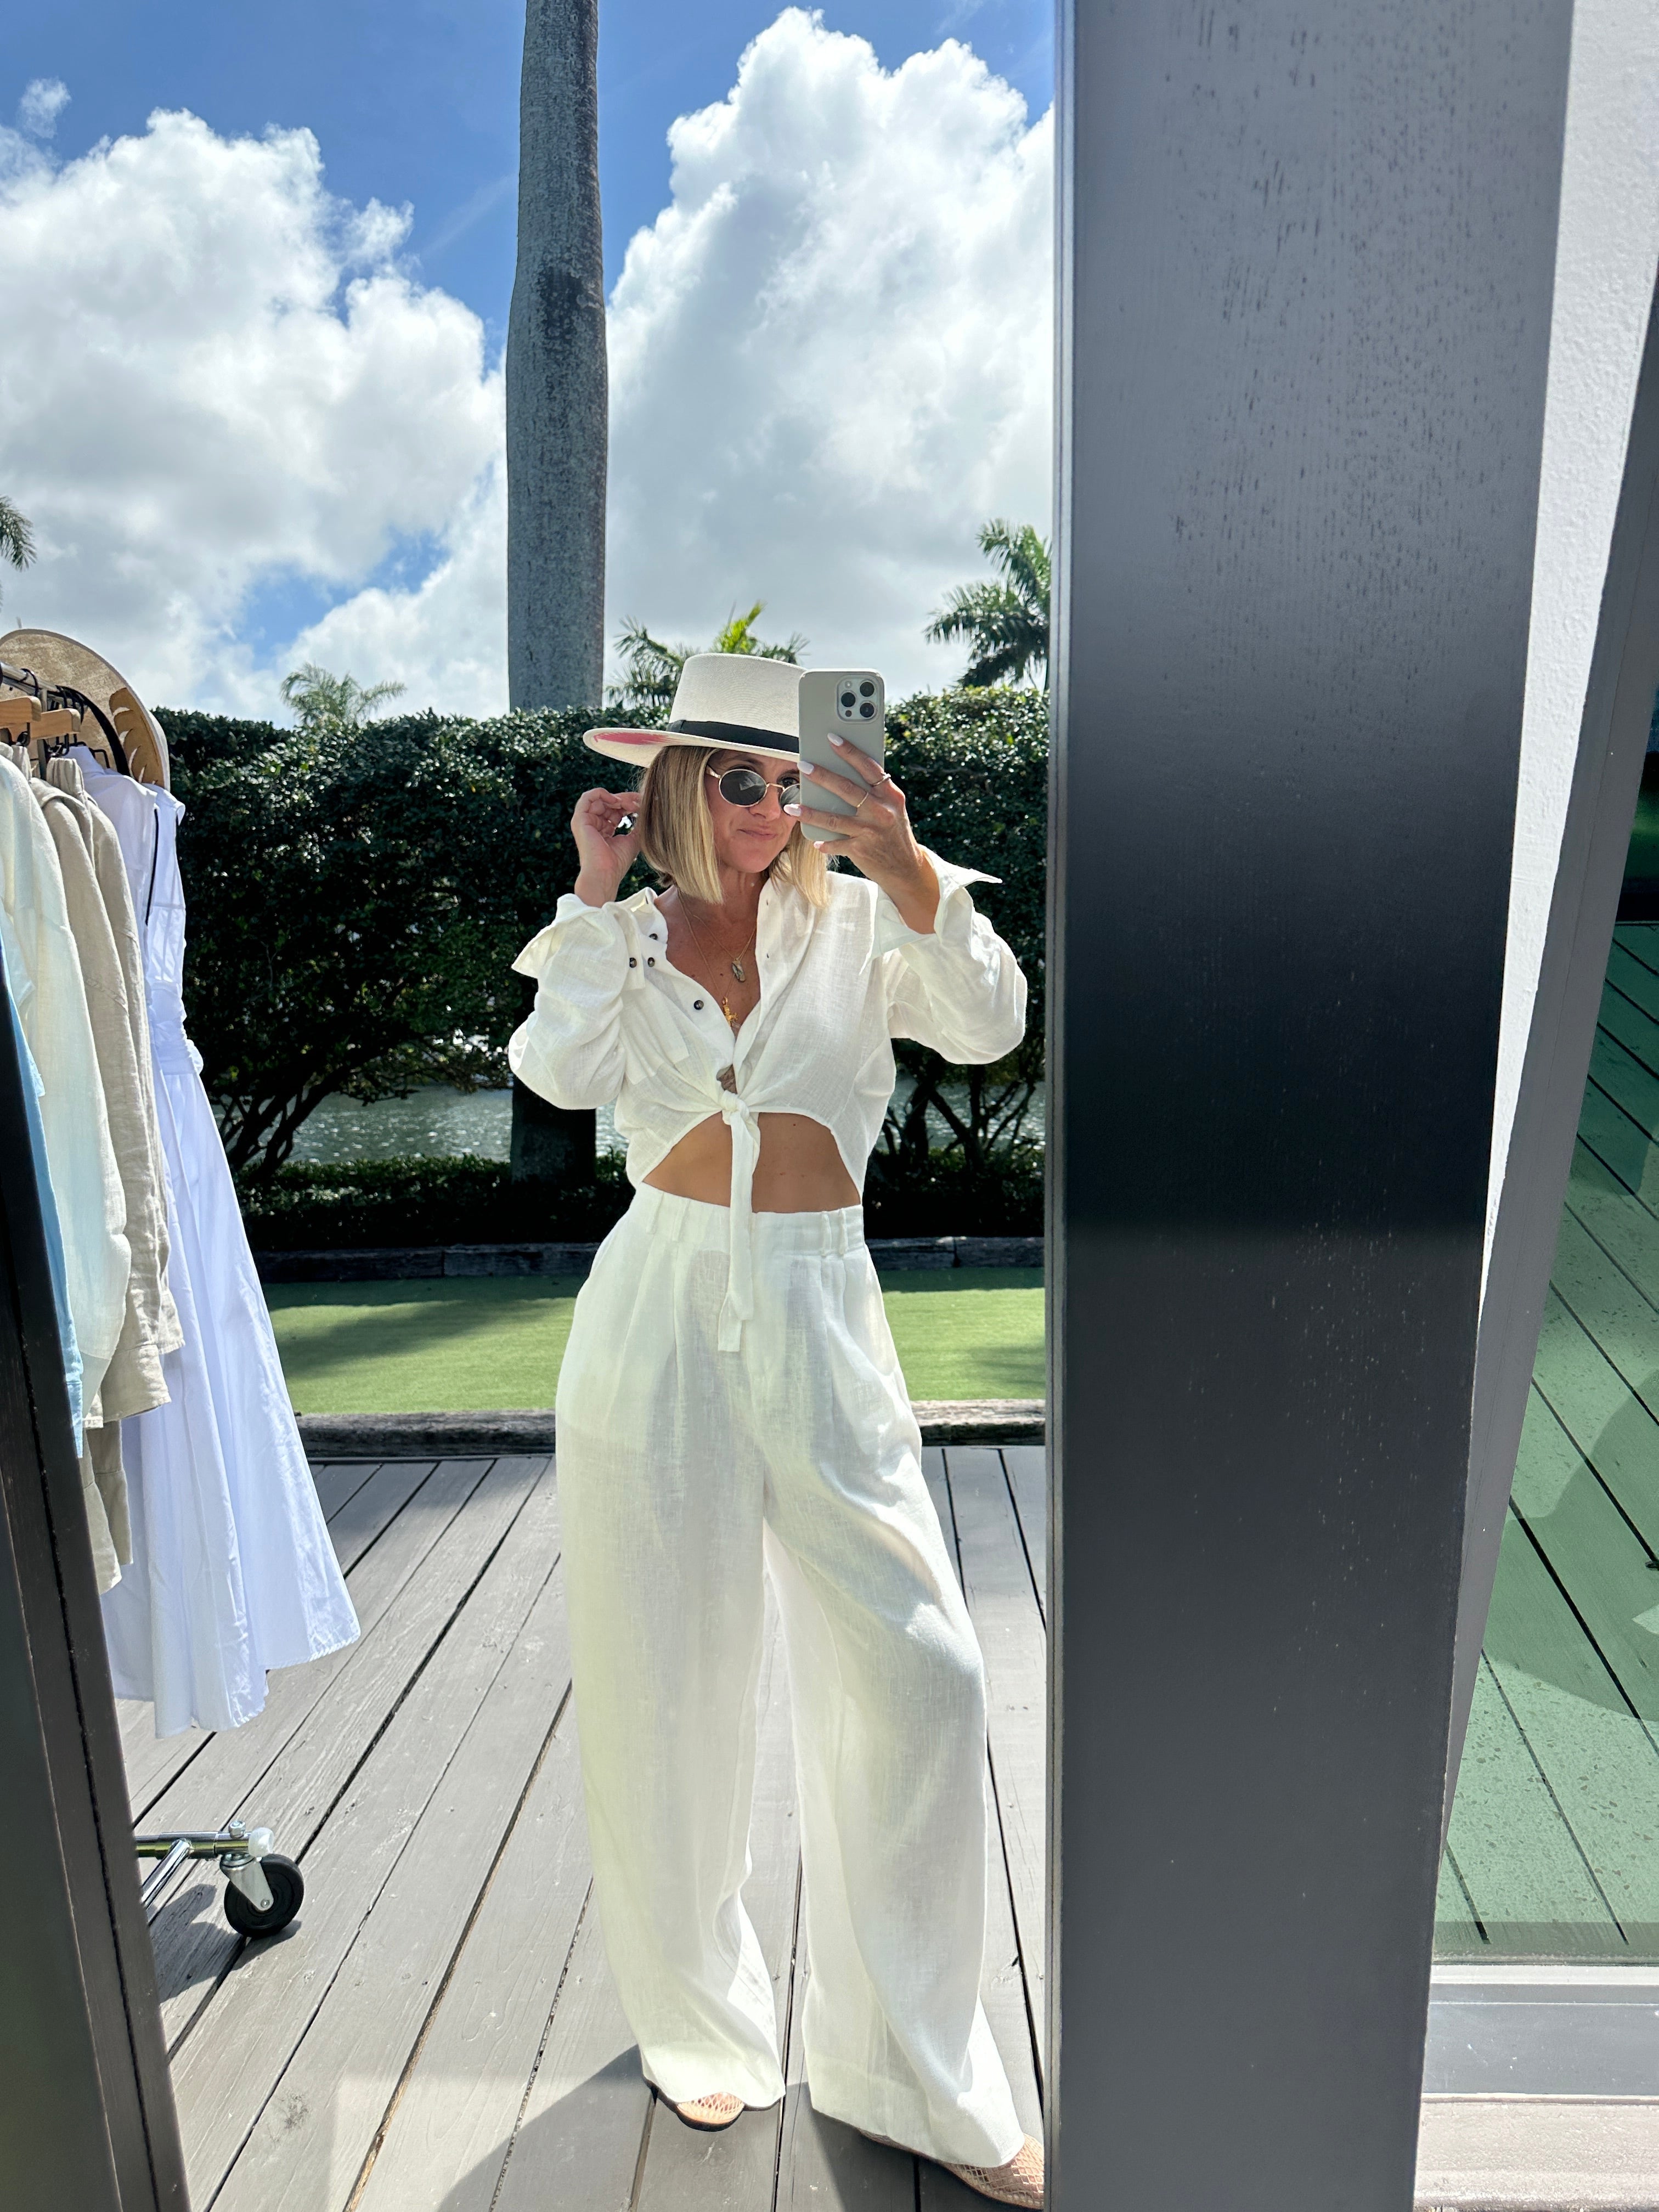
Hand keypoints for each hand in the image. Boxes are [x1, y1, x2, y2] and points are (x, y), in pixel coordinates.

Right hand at [571, 786, 643, 906]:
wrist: (605, 874)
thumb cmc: (617, 863)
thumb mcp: (633, 839)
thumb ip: (638, 825)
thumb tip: (647, 811)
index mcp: (604, 830)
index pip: (615, 810)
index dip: (629, 805)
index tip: (643, 804)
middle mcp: (593, 824)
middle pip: (609, 803)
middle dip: (625, 800)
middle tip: (639, 803)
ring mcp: (585, 821)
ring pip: (600, 798)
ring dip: (617, 798)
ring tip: (630, 805)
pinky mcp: (580, 819)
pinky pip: (588, 797)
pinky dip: (603, 794)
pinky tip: (617, 801)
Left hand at [786, 739, 938, 931]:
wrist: (906, 868)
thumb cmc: (892, 831)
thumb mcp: (892, 808)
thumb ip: (874, 792)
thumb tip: (842, 773)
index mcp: (890, 795)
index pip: (869, 768)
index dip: (850, 752)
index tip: (832, 738)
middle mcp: (882, 811)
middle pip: (847, 789)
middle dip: (822, 776)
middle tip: (803, 765)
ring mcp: (871, 831)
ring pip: (835, 818)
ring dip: (810, 812)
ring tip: (791, 806)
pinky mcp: (862, 850)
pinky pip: (836, 843)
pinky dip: (824, 843)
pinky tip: (814, 841)